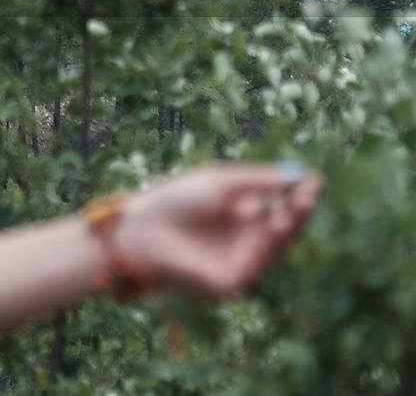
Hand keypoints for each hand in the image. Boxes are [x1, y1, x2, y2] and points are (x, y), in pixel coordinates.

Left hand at [114, 163, 320, 296]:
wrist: (140, 226)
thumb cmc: (174, 201)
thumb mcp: (219, 183)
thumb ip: (257, 181)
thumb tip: (300, 174)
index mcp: (243, 218)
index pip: (281, 210)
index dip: (298, 197)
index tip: (315, 180)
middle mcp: (244, 242)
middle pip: (283, 232)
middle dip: (297, 213)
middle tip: (308, 195)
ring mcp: (237, 264)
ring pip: (273, 251)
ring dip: (284, 231)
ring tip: (291, 209)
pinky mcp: (226, 283)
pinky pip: (253, 268)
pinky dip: (262, 250)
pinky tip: (269, 229)